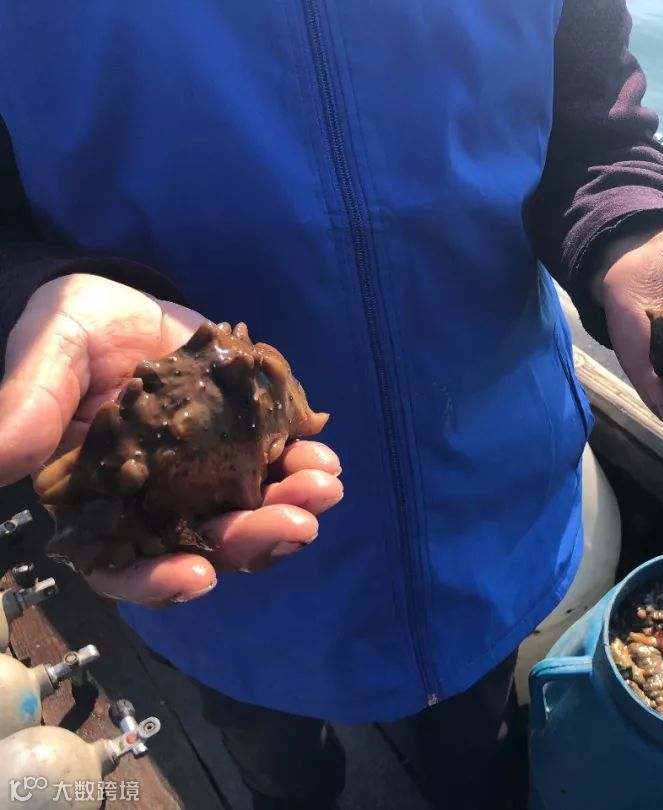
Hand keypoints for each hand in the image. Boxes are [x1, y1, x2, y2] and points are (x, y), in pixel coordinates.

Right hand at [0, 273, 342, 605]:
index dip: (157, 581)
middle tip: (298, 523)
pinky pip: (280, 467)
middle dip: (254, 539)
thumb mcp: (47, 354)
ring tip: (324, 484)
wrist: (123, 298)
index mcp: (101, 501)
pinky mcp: (246, 443)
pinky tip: (324, 455)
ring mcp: (209, 475)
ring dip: (293, 507)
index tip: (199, 577)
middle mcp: (160, 502)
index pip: (123, 565)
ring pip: (253, 514)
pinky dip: (305, 464)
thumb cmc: (71, 330)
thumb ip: (29, 405)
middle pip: (207, 546)